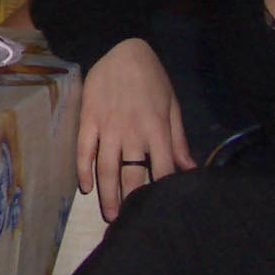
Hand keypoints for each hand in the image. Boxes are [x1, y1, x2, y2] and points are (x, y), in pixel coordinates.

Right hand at [77, 37, 196, 221]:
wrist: (122, 50)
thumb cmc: (152, 79)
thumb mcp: (172, 106)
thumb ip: (178, 140)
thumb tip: (190, 169)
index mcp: (156, 129)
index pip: (162, 169)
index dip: (161, 192)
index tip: (161, 210)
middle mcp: (132, 132)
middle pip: (131, 174)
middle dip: (131, 201)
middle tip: (129, 223)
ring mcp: (108, 127)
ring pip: (106, 167)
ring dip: (107, 194)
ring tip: (109, 215)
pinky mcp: (89, 120)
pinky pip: (84, 150)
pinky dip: (83, 170)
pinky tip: (85, 187)